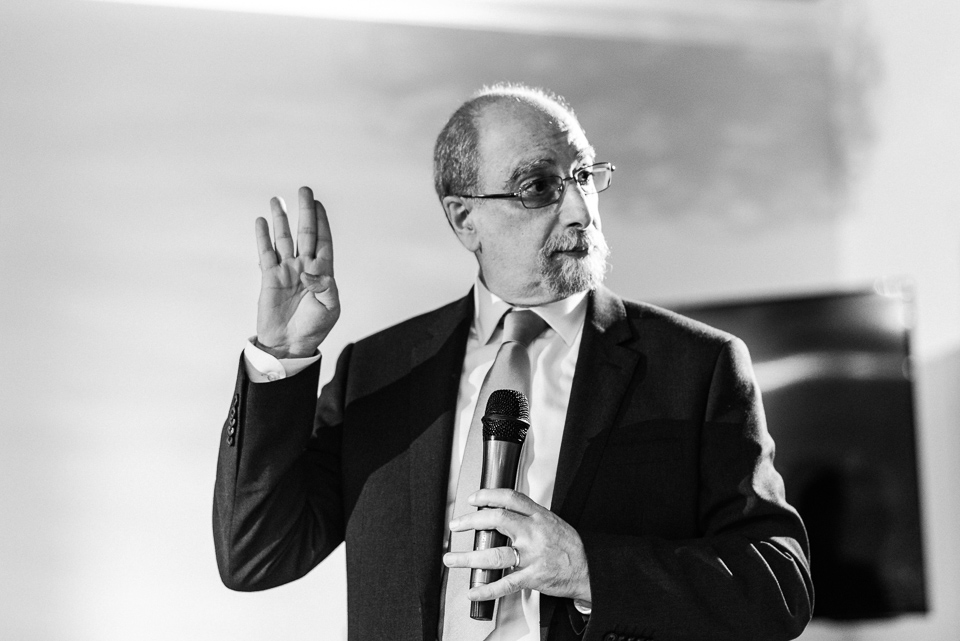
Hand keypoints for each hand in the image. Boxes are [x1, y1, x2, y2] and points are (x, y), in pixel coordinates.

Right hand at [255, 186, 339, 357]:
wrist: (289, 344)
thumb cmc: (314, 327)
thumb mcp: (330, 308)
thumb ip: (325, 286)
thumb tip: (308, 269)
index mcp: (323, 272)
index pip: (323, 241)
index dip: (322, 222)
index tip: (319, 204)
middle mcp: (304, 266)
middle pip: (305, 233)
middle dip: (305, 212)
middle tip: (304, 190)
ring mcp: (286, 270)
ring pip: (283, 239)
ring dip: (281, 220)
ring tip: (277, 200)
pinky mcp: (269, 277)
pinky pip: (266, 253)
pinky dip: (263, 238)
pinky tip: (261, 222)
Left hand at [443, 489, 591, 603]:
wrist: (589, 569)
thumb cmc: (570, 547)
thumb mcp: (552, 521)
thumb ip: (529, 517)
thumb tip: (504, 512)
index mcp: (539, 516)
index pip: (510, 498)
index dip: (488, 495)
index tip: (473, 499)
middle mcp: (534, 533)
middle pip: (497, 519)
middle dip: (471, 522)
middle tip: (456, 526)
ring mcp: (532, 556)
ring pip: (494, 554)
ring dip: (468, 558)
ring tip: (452, 559)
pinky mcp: (533, 577)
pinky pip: (505, 584)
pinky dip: (487, 589)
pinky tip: (473, 590)